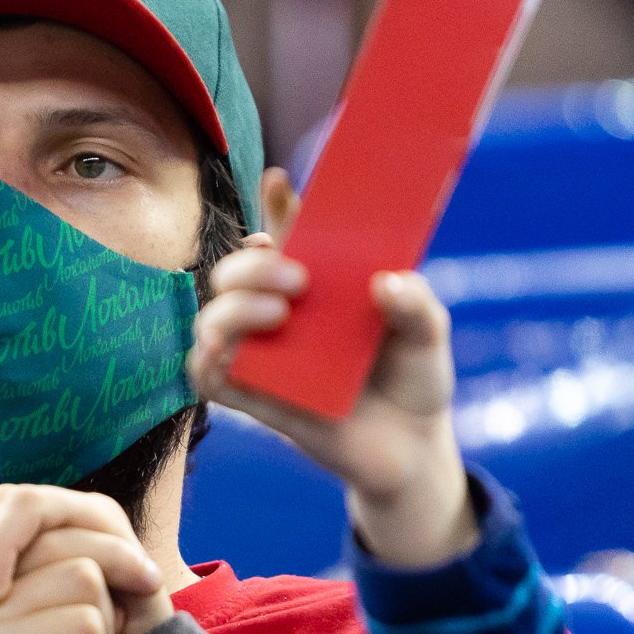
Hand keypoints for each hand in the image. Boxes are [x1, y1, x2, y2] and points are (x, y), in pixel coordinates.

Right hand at [188, 238, 478, 568]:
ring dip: (232, 309)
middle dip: (254, 266)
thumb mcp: (429, 336)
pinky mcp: (256, 399)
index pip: (288, 234)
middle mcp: (285, 313)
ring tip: (279, 315)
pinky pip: (208, 376)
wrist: (413, 452)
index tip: (280, 181)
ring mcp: (267, 355)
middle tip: (298, 278)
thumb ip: (417, 306)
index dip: (277, 205)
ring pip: (214, 319)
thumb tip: (386, 283)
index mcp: (322, 284)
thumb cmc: (415, 381)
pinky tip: (224, 351)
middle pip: (238, 272)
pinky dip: (205, 360)